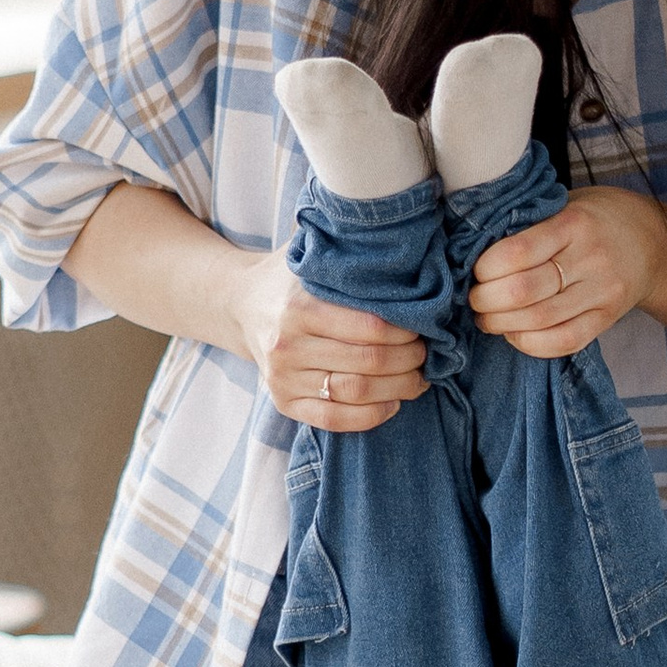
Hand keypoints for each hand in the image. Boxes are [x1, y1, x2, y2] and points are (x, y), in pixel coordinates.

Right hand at [235, 253, 425, 430]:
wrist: (240, 304)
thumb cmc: (290, 277)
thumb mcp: (312, 253)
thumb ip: (348, 252)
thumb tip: (403, 246)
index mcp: (299, 307)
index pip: (371, 327)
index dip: (407, 331)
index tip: (423, 327)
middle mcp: (287, 345)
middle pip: (368, 362)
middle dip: (409, 361)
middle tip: (426, 354)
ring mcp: (282, 378)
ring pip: (356, 394)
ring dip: (398, 389)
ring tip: (417, 378)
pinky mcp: (282, 402)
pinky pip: (333, 420)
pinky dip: (371, 416)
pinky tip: (392, 402)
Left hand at [468, 189, 664, 360]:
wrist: (654, 241)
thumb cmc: (596, 219)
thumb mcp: (566, 205)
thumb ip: (530, 225)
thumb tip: (474, 250)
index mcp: (574, 223)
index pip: (517, 252)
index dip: (485, 268)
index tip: (475, 272)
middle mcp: (591, 258)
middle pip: (524, 292)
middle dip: (486, 301)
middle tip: (475, 299)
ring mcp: (602, 292)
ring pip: (540, 321)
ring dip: (501, 325)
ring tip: (487, 319)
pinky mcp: (608, 318)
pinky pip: (565, 342)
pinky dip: (530, 344)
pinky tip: (515, 334)